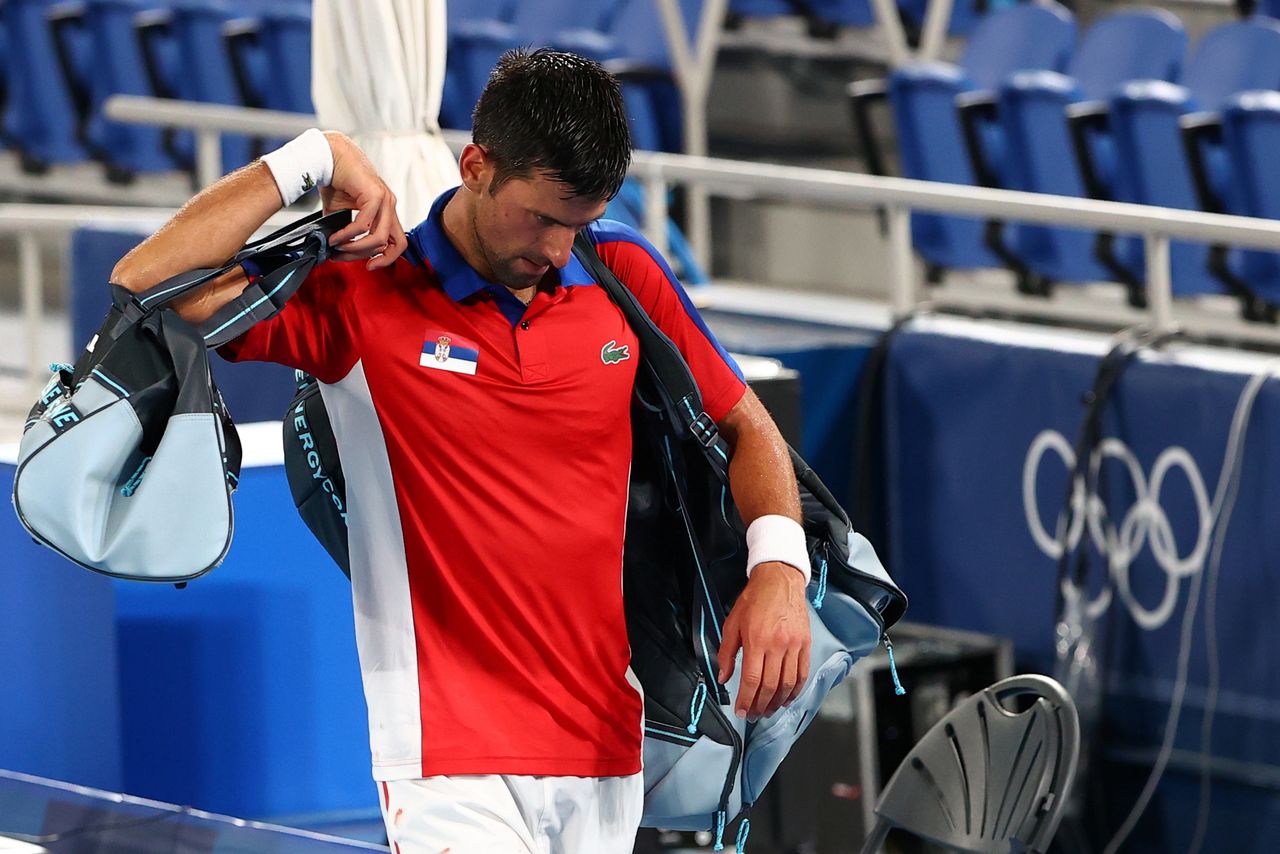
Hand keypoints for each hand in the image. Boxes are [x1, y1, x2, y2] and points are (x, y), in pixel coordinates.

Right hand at [320, 132, 407, 270]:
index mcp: (386, 210)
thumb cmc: (335, 181)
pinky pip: (364, 225)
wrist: (327, 155)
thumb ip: (345, 232)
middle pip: (396, 244)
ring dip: (355, 248)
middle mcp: (389, 205)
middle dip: (372, 257)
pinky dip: (347, 235)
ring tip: (336, 246)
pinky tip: (334, 236)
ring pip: (379, 238)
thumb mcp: (342, 213)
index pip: (398, 242)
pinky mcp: (374, 194)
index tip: (370, 266)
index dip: (387, 258)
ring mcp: (385, 199)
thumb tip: (336, 252)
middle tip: (345, 257)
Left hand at [717, 562, 810, 719]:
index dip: (746, 700)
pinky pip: (802, 673)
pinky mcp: (805, 643)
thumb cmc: (754, 600)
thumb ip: (727, 653)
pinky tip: (787, 698)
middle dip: (760, 705)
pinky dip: (795, 689)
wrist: (779, 580)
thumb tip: (724, 677)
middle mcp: (777, 645)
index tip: (741, 711)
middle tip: (754, 715)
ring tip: (769, 710)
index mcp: (756, 641)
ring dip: (778, 701)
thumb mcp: (732, 624)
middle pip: (770, 686)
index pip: (752, 679)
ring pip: (788, 683)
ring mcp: (794, 645)